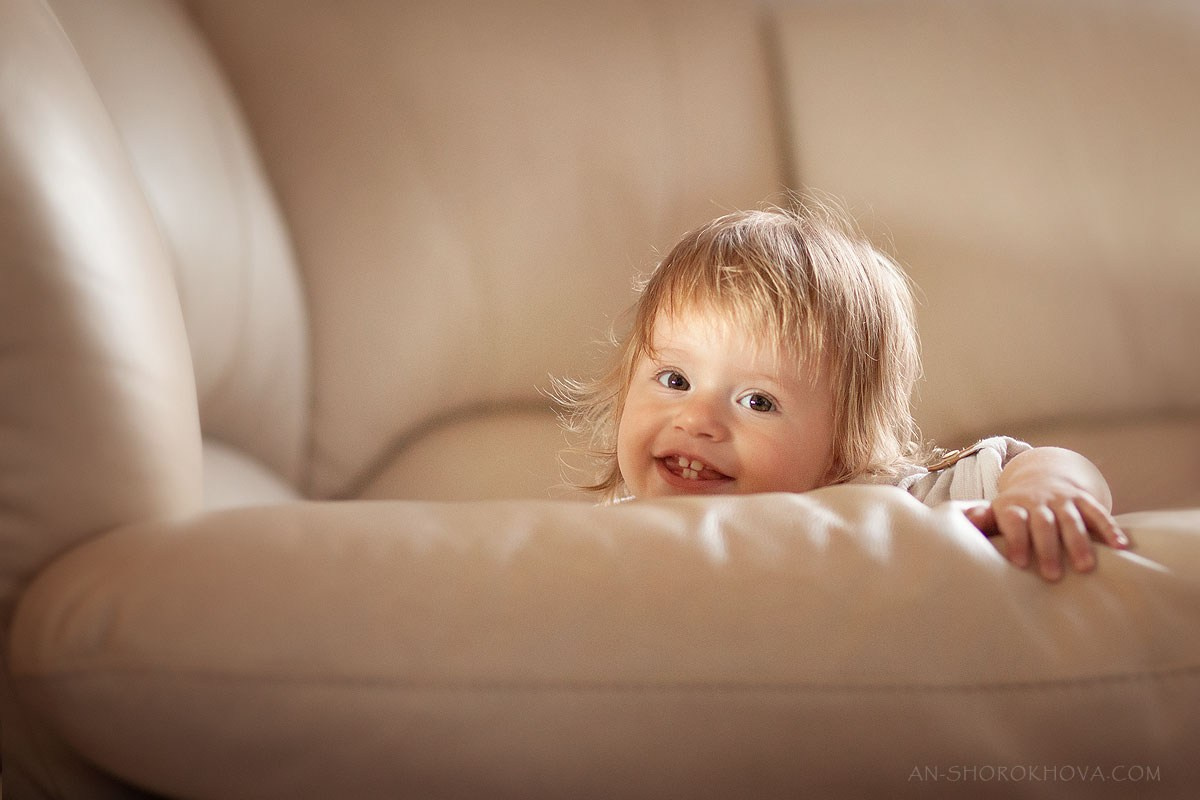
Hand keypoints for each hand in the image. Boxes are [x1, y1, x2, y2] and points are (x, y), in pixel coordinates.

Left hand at [959, 476, 1129, 581]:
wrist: (1042, 477)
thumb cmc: (1014, 508)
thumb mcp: (995, 511)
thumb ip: (982, 519)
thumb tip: (964, 521)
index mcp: (1013, 505)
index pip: (1014, 521)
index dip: (1017, 540)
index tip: (1019, 563)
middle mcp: (1039, 501)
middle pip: (1044, 523)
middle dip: (1047, 548)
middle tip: (1051, 576)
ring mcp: (1063, 499)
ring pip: (1071, 519)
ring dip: (1079, 542)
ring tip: (1085, 567)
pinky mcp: (1084, 500)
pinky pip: (1098, 513)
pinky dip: (1110, 529)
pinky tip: (1121, 547)